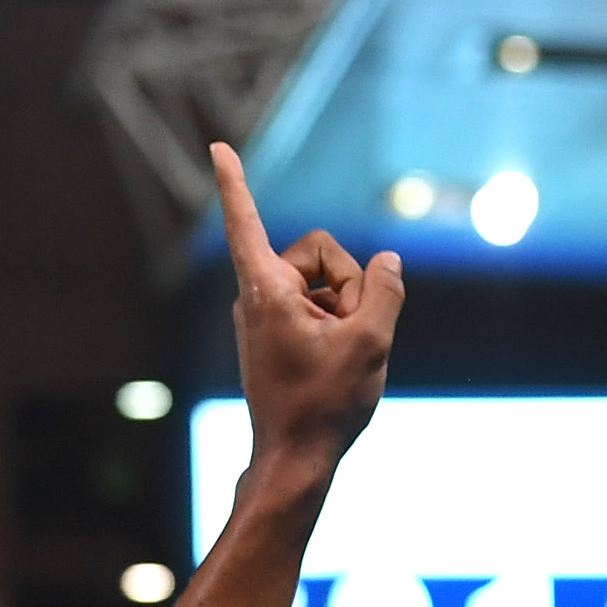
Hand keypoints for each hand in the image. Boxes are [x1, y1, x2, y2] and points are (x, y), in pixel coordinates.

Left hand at [215, 141, 402, 497]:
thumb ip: (384, 291)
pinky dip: (339, 325)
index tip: (218, 146)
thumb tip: (387, 262)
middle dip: (349, 285)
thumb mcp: (371, 342)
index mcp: (265, 290)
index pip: (247, 222)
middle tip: (350, 336)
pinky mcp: (278, 331)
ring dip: (347, 310)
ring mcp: (267, 314)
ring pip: (327, 283)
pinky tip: (339, 362)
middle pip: (322, 253)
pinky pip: (321, 307)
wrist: (295, 460)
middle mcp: (258, 295)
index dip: (235, 183)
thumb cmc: (325, 405)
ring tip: (341, 357)